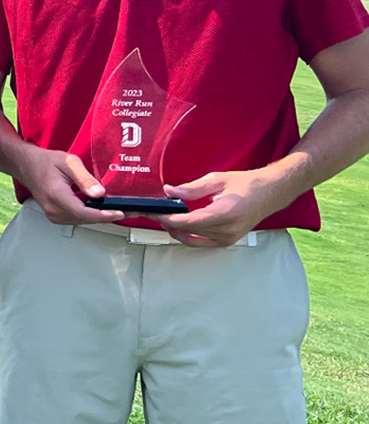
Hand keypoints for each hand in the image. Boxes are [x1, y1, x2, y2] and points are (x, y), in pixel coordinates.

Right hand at [14, 144, 123, 225]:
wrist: (27, 166)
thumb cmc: (46, 162)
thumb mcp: (69, 163)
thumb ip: (85, 179)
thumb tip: (100, 193)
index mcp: (56, 195)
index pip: (82, 212)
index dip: (103, 215)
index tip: (118, 213)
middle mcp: (53, 209)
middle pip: (84, 219)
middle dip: (105, 216)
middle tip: (125, 211)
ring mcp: (52, 214)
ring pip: (81, 221)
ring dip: (97, 216)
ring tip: (114, 209)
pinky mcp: (54, 216)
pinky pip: (75, 219)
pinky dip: (88, 215)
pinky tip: (97, 208)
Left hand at [159, 170, 282, 247]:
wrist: (271, 193)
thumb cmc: (247, 184)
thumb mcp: (217, 180)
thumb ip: (191, 188)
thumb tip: (169, 191)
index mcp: (225, 214)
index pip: (187, 222)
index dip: (166, 218)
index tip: (153, 212)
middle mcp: (227, 230)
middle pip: (187, 231)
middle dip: (168, 222)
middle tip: (155, 211)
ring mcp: (228, 239)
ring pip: (191, 239)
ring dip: (176, 230)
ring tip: (165, 217)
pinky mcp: (228, 242)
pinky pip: (201, 243)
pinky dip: (188, 235)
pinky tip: (180, 224)